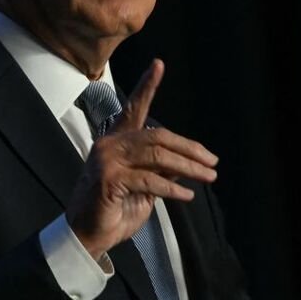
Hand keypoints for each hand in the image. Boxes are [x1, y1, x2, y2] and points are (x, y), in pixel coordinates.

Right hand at [66, 59, 218, 260]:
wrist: (88, 234)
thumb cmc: (113, 209)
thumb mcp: (143, 186)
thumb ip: (159, 169)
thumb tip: (185, 161)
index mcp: (116, 141)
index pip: (134, 109)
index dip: (147, 86)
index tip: (159, 65)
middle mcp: (109, 145)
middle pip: (157, 136)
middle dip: (189, 148)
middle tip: (212, 162)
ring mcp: (106, 160)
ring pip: (157, 156)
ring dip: (188, 167)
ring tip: (208, 177)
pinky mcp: (109, 179)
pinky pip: (150, 180)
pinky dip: (172, 189)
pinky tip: (186, 195)